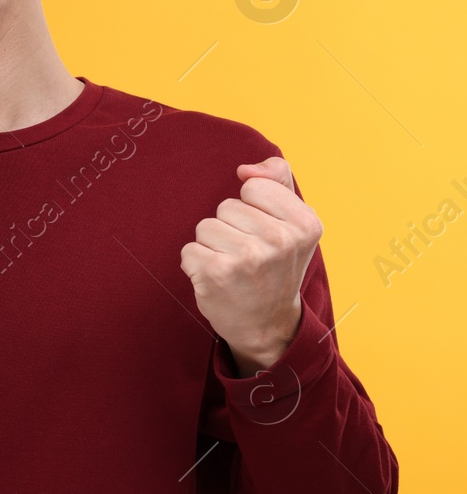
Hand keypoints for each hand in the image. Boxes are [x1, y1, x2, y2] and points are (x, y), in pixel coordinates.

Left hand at [180, 156, 322, 373]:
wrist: (267, 324)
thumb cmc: (276, 267)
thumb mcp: (293, 225)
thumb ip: (277, 183)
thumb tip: (247, 169)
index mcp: (305, 224)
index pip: (254, 187)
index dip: (252, 208)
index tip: (265, 234)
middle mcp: (279, 240)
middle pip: (226, 206)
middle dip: (231, 228)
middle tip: (248, 256)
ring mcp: (247, 258)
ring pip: (205, 226)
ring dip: (212, 246)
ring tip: (233, 267)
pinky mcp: (216, 273)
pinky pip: (188, 249)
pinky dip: (196, 264)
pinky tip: (217, 280)